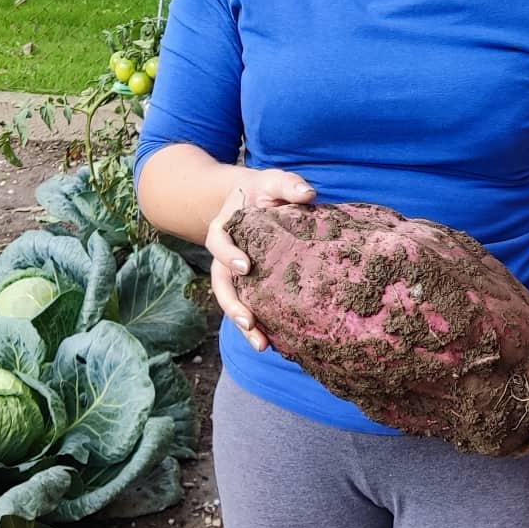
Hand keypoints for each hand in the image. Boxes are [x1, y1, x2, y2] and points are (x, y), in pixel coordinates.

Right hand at [207, 169, 314, 349]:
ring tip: (262, 345)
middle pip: (222, 285)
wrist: (253, 201)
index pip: (220, 243)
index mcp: (224, 230)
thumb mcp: (273, 181)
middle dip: (233, 305)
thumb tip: (308, 194)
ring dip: (244, 326)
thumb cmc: (264, 191)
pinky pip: (250, 307)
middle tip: (249, 322)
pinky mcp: (250, 287)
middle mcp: (224, 257)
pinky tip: (276, 342)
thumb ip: (288, 185)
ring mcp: (235, 275)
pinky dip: (259, 325)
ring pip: (233, 302)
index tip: (246, 266)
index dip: (229, 255)